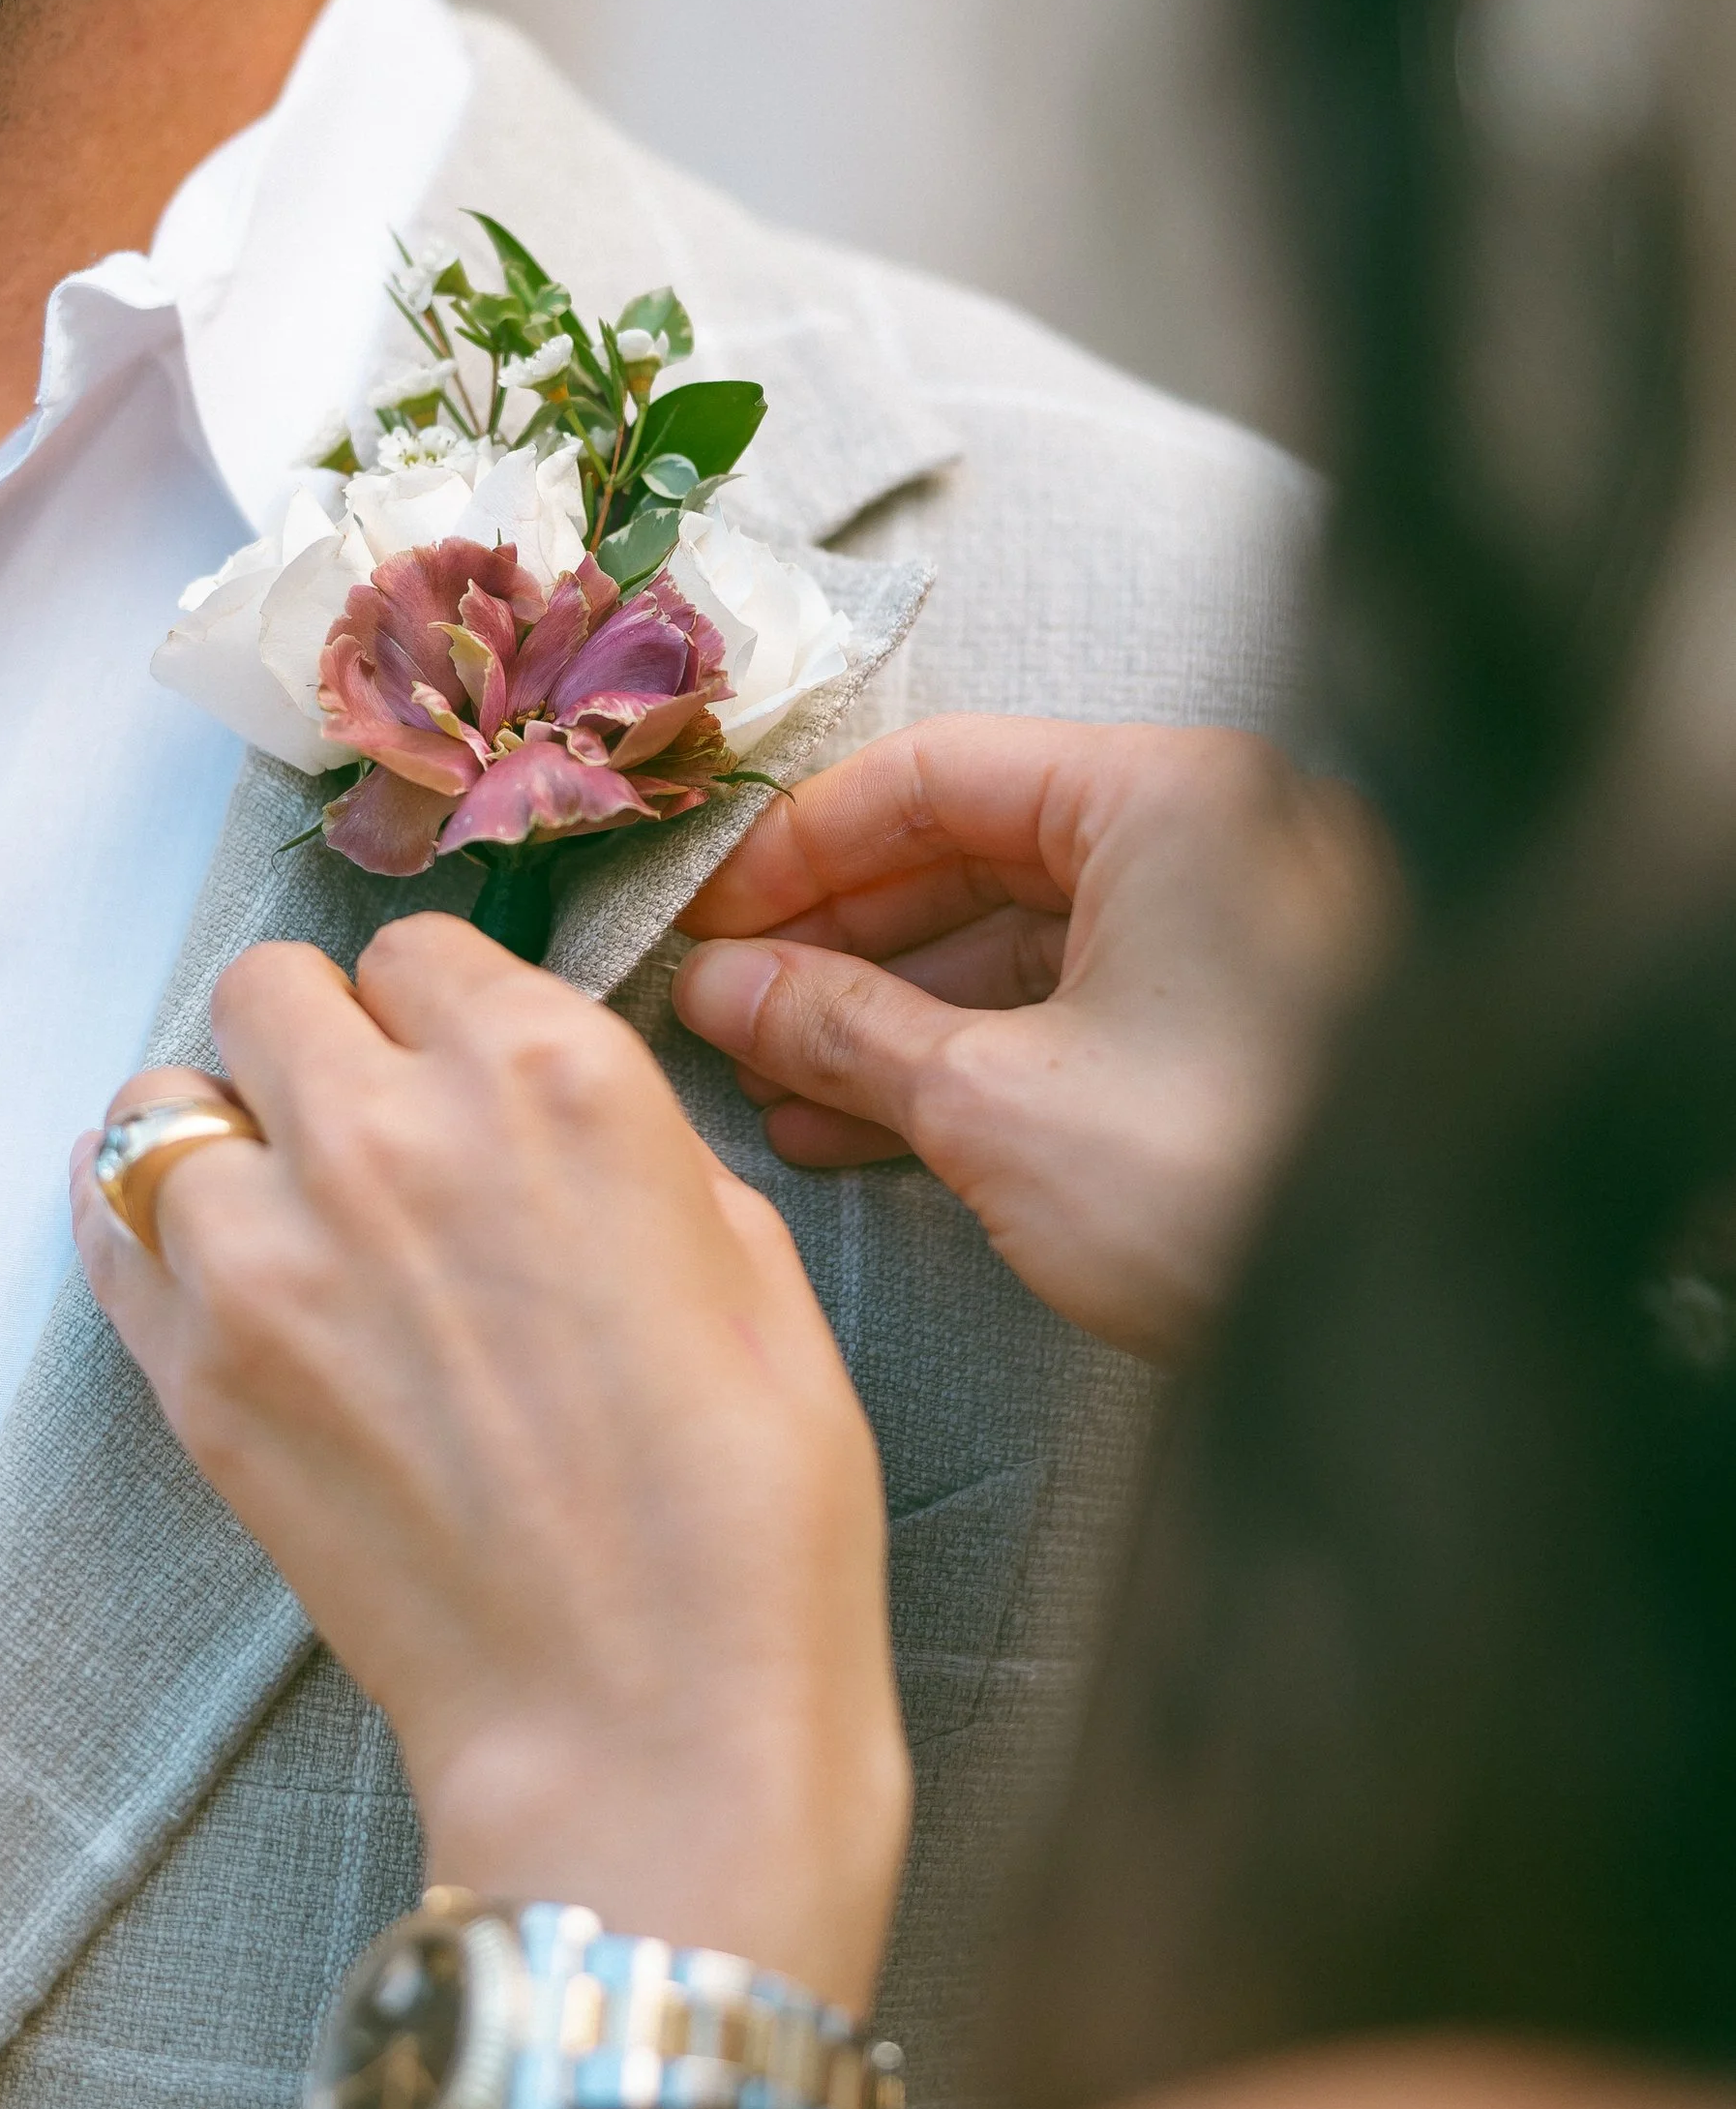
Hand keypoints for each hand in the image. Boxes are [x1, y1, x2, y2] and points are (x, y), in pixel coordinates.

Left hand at [72, 918, 909, 2013]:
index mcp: (552, 1075)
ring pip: (163, 1097)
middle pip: (271, 988)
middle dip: (318, 1043)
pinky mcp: (196, 1370)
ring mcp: (270, 1250)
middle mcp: (391, 1127)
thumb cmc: (746, 1513)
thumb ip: (627, 1141)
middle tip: (366, 1134)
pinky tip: (214, 1270)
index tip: (457, 1074)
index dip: (443, 1013)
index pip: (424, 950)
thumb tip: (542, 1117)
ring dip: (221, 1135)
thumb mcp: (749, 1261)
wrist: (644, 1724)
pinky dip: (143, 1227)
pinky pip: (107, 1224)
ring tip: (284, 1214)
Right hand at [673, 719, 1394, 1368]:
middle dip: (831, 943)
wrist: (1403, 1334)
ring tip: (769, 1082)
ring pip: (1011, 942)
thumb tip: (724, 990)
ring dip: (881, 1015)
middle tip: (719, 1005)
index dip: (794, 849)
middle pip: (967, 851)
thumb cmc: (1232, 1185)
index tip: (702, 919)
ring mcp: (1229, 934)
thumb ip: (843, 1030)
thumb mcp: (994, 1103)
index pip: (929, 774)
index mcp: (1165, 797)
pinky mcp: (1233, 1029)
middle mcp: (1209, 838)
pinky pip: (1065, 1010)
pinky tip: (855, 1124)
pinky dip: (961, 1060)